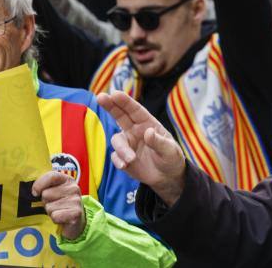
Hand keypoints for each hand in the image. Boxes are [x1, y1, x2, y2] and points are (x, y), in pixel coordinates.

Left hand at [31, 171, 84, 239]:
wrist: (75, 220)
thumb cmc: (60, 204)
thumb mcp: (54, 191)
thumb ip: (45, 186)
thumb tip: (34, 192)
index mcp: (67, 180)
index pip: (51, 176)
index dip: (40, 184)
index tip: (35, 193)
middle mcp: (73, 188)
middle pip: (46, 194)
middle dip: (46, 202)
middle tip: (53, 205)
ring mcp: (76, 200)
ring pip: (49, 207)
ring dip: (50, 212)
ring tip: (58, 212)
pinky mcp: (76, 214)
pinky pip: (55, 216)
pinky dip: (55, 220)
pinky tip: (61, 219)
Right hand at [97, 92, 185, 206]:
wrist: (167, 177)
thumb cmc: (171, 158)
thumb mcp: (170, 150)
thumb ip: (159, 142)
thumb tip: (148, 132)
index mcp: (147, 123)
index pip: (135, 110)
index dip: (125, 101)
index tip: (115, 93)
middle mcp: (135, 130)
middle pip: (120, 115)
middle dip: (110, 106)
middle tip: (101, 97)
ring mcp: (128, 143)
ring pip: (117, 140)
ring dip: (121, 148)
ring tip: (131, 159)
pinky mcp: (123, 158)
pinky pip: (116, 156)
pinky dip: (118, 160)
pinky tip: (125, 166)